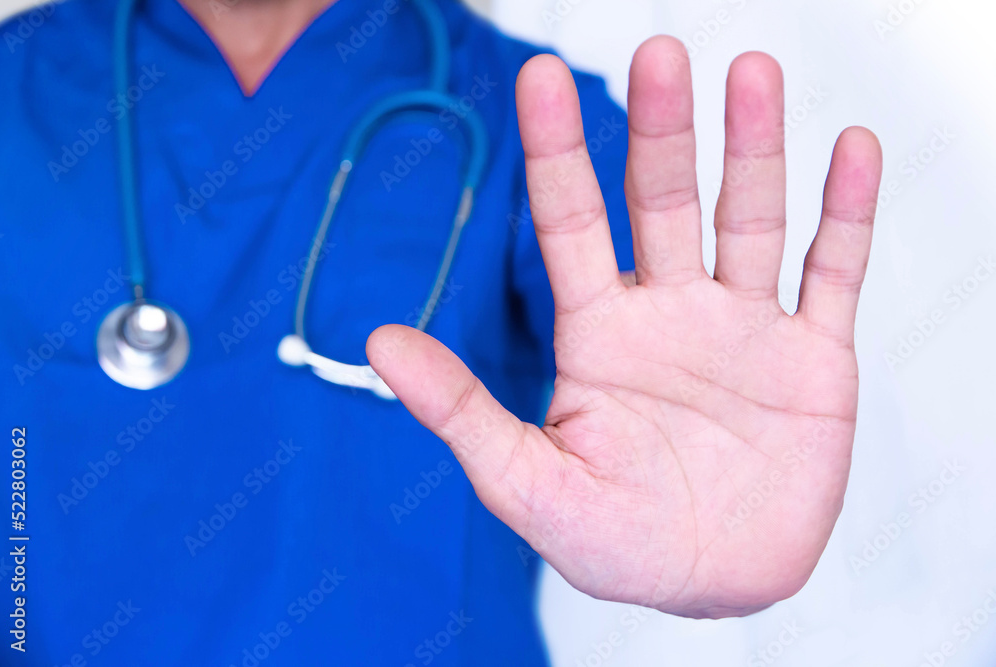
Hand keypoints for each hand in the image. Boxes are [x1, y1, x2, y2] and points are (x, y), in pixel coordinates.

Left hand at [366, 36, 881, 618]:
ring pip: (750, 218)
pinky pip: (834, 273)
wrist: (712, 587)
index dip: (557, 151)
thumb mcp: (526, 484)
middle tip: (661, 52)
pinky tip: (852, 151)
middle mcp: (670, 311)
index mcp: (600, 331)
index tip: (538, 75)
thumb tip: (377, 340)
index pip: (572, 221)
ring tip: (754, 72)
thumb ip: (460, 410)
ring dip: (755, 148)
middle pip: (665, 200)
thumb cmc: (614, 543)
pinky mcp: (813, 358)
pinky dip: (846, 213)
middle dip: (662, 129)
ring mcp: (744, 327)